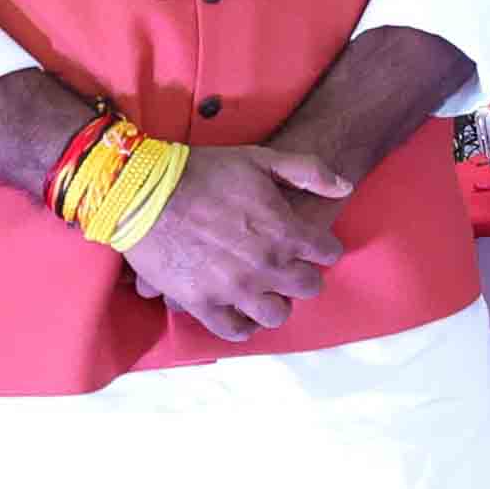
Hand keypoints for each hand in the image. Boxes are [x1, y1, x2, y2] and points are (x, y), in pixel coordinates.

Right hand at [121, 144, 350, 342]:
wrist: (144, 191)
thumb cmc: (205, 171)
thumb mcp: (262, 159)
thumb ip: (309, 172)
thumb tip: (345, 186)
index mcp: (285, 231)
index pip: (328, 253)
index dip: (323, 247)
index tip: (313, 245)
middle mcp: (266, 266)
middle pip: (308, 287)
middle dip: (304, 276)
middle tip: (290, 268)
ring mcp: (234, 289)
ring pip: (277, 314)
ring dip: (277, 303)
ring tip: (267, 291)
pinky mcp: (202, 304)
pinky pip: (236, 330)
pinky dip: (244, 325)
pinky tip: (243, 312)